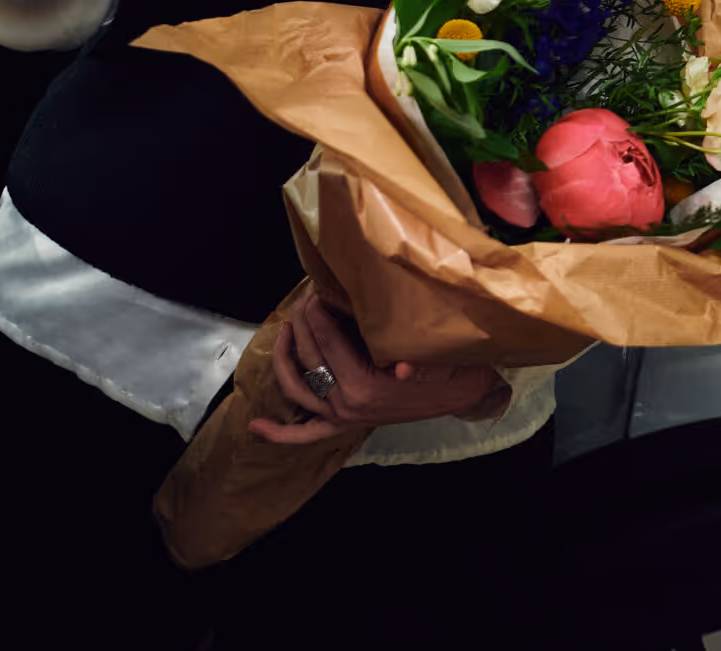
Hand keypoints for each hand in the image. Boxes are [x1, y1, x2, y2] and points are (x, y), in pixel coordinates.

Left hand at [251, 288, 508, 445]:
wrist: (463, 393)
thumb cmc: (450, 366)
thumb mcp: (437, 356)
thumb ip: (416, 360)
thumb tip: (401, 363)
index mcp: (364, 386)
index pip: (326, 339)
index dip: (317, 309)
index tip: (316, 287)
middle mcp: (346, 403)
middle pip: (309, 356)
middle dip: (303, 322)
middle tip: (306, 296)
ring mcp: (342, 416)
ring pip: (298, 387)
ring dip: (284, 359)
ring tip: (284, 330)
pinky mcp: (344, 424)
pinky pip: (306, 434)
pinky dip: (281, 433)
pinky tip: (256, 426)